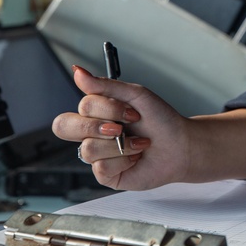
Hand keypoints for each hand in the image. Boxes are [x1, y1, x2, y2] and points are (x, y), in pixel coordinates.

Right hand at [51, 65, 190, 190]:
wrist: (181, 145)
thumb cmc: (161, 120)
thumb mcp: (136, 95)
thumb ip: (105, 85)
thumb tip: (78, 72)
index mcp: (98, 112)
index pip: (81, 107)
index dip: (106, 108)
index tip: (132, 111)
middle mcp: (93, 133)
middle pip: (63, 127)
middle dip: (97, 127)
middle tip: (121, 129)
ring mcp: (97, 154)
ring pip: (87, 149)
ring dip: (121, 145)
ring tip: (139, 143)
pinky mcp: (105, 174)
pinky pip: (100, 167)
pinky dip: (124, 160)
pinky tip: (135, 157)